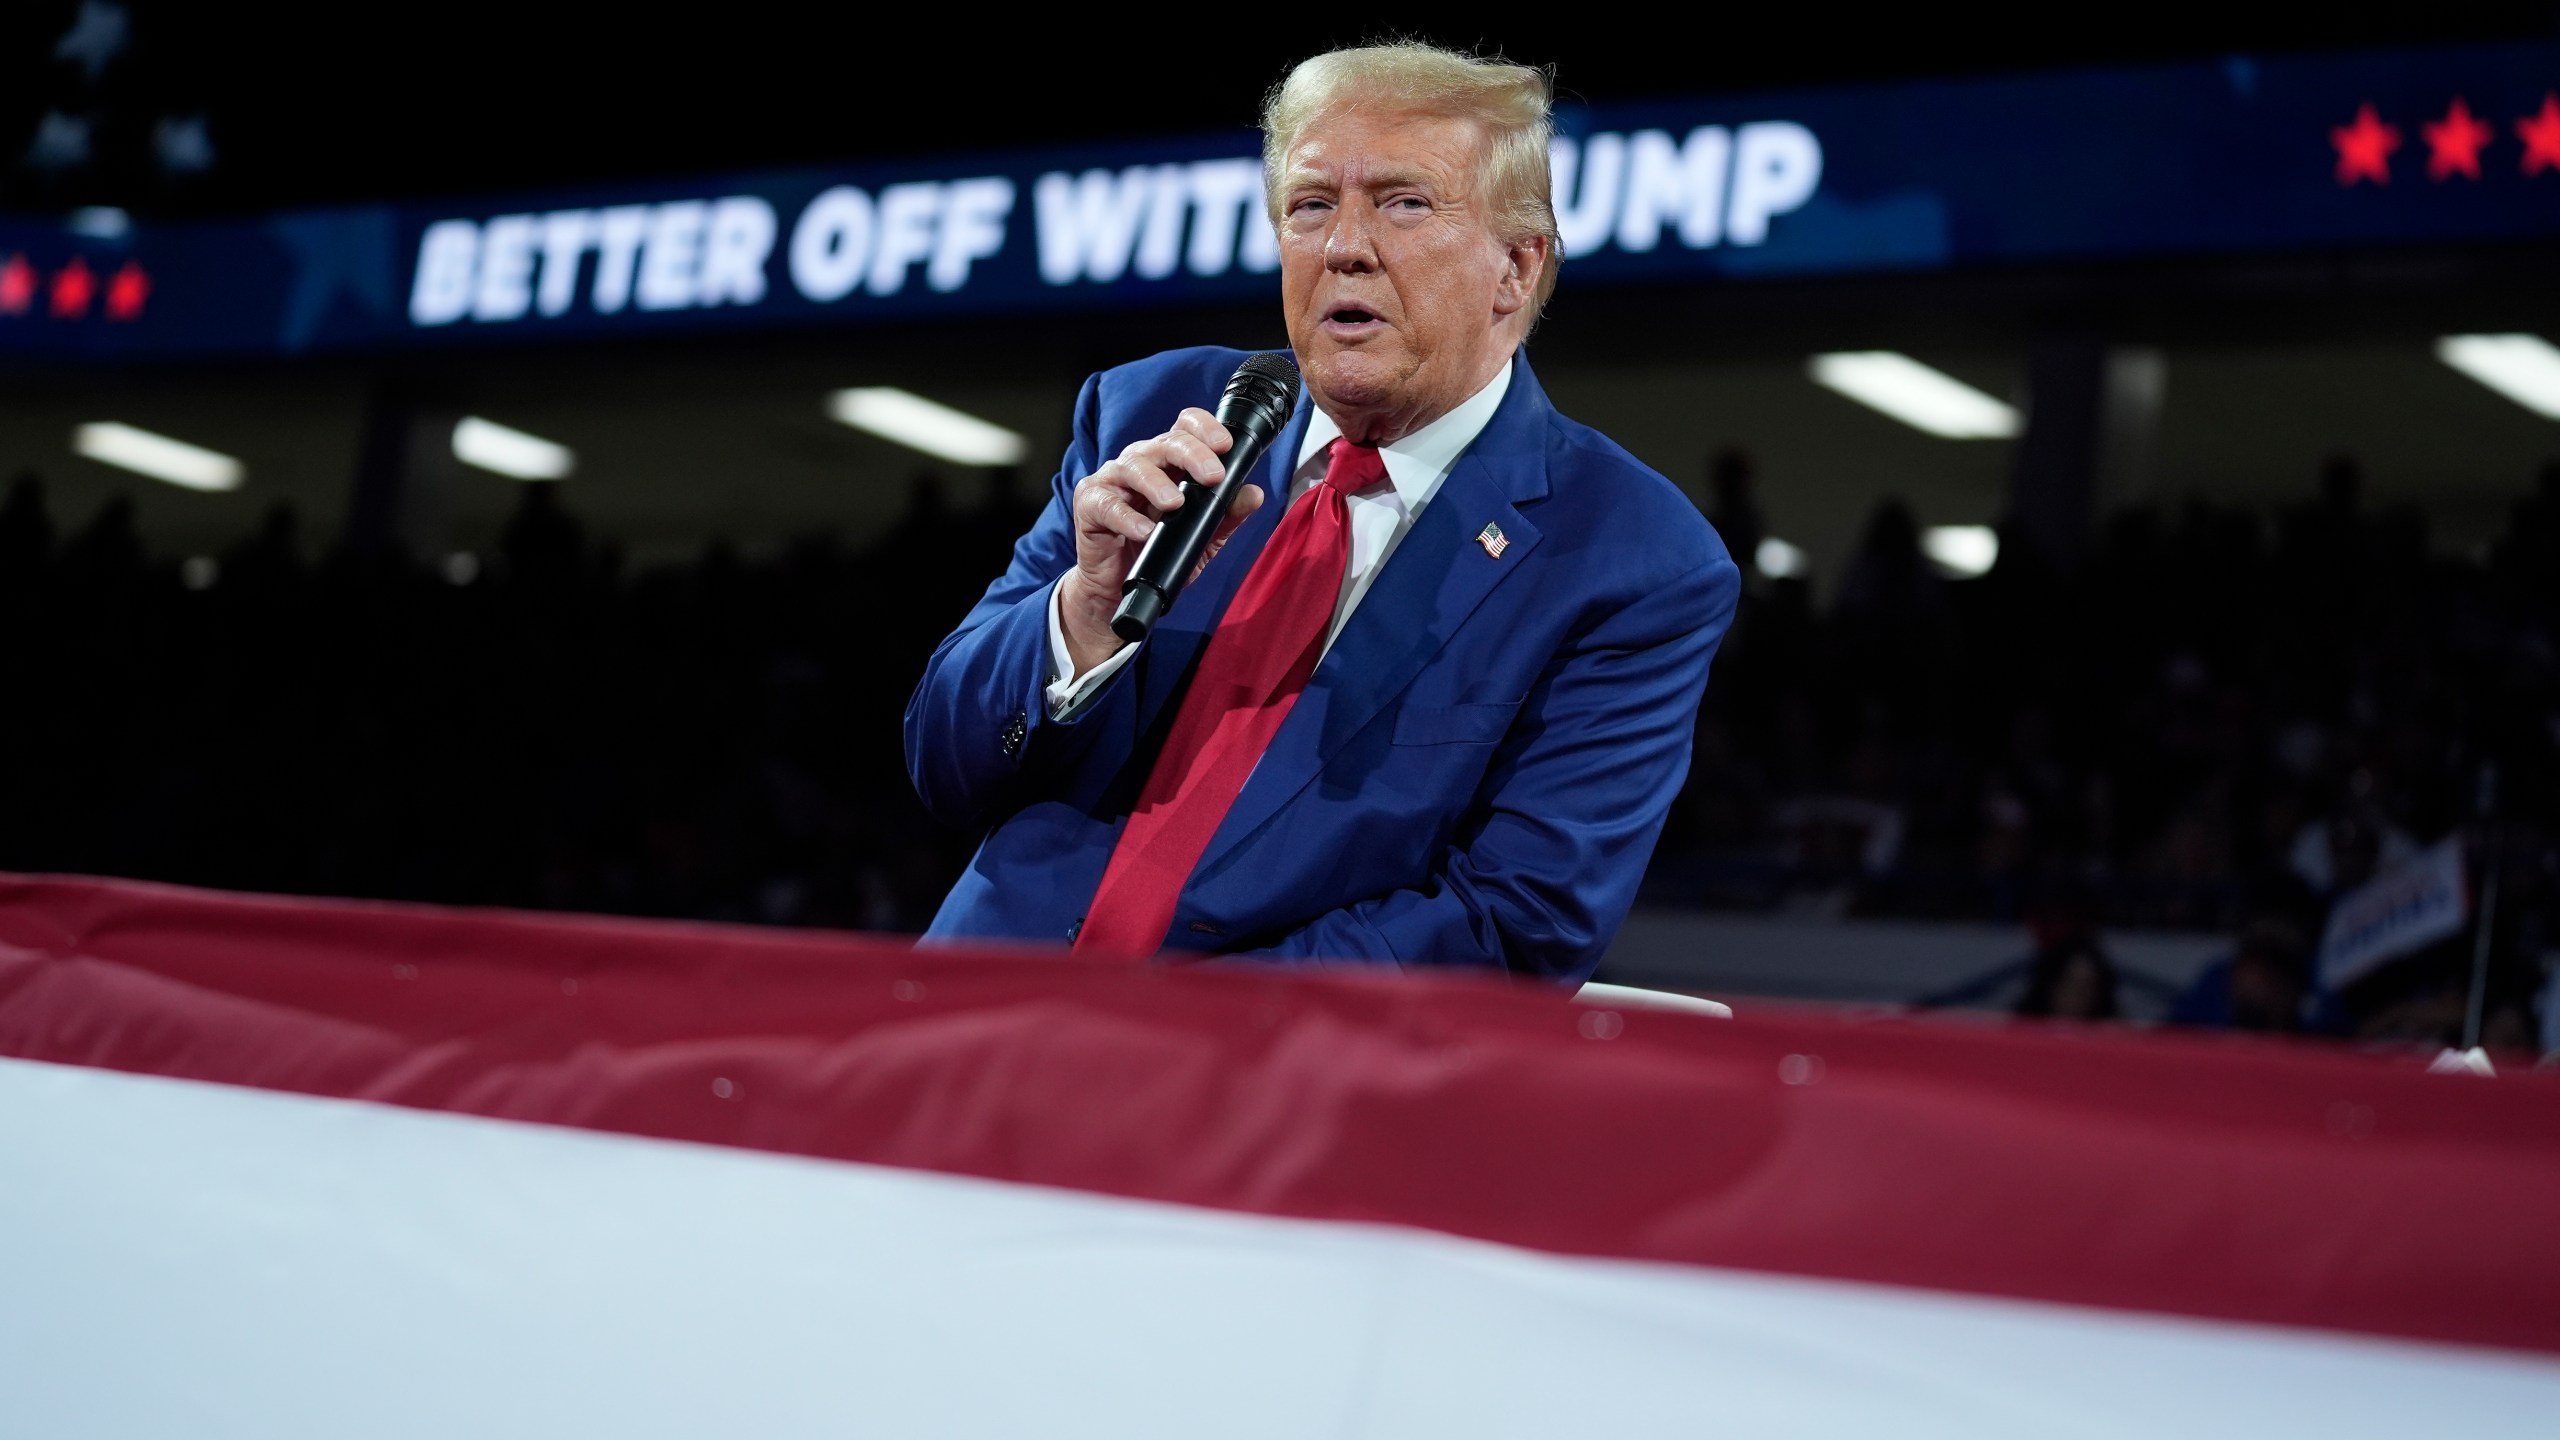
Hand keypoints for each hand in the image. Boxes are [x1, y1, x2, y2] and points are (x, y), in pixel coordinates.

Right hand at [1058, 407, 1266, 671]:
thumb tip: (1254, 494)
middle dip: (1192, 455)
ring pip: (1134, 466)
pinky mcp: (1090, 504)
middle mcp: (1141, 462)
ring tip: (1174, 505)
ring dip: (1157, 484)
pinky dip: (1126, 517)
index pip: (1185, 427)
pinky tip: (1144, 531)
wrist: (1118, 589)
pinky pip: (1107, 504)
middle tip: (1212, 476)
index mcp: (1169, 462)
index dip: (1205, 428)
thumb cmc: (1158, 553)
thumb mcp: (1201, 538)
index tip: (1225, 446)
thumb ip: (1226, 516)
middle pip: (1165, 442)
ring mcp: (1113, 480)